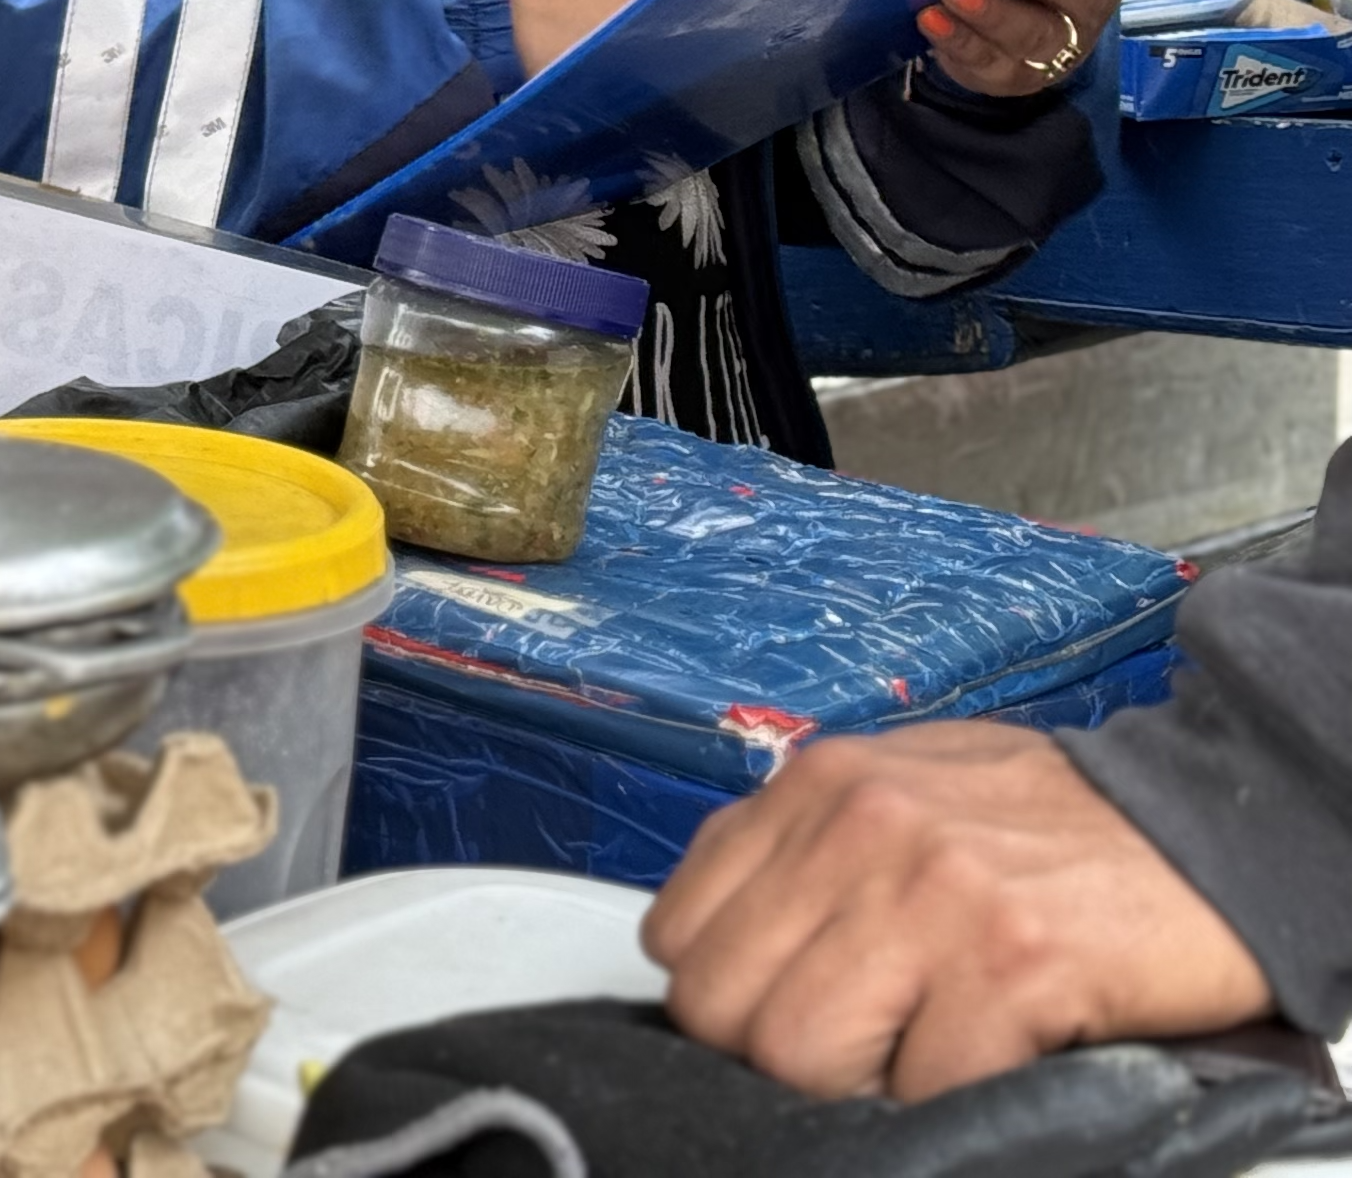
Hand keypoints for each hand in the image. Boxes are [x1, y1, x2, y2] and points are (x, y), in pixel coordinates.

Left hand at [645, 722, 1270, 1099]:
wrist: (1206, 827)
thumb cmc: (1050, 822)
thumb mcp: (894, 792)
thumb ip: (804, 851)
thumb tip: (730, 945)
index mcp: (813, 789)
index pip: (677, 932)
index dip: (728, 995)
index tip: (781, 1009)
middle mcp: (855, 831)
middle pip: (723, 1007)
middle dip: (779, 1054)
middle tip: (857, 1050)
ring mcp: (931, 897)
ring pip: (800, 1057)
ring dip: (860, 1084)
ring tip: (922, 1052)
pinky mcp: (1012, 966)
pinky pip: (925, 1087)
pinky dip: (954, 1095)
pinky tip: (995, 1050)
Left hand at [918, 0, 1119, 99]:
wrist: (1033, 10)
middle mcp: (1075, 32)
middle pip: (1044, 28)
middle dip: (999, 9)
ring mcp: (1038, 60)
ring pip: (1010, 50)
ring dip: (973, 25)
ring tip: (940, 1)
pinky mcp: (1001, 76)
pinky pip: (977, 63)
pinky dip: (952, 40)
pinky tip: (929, 19)